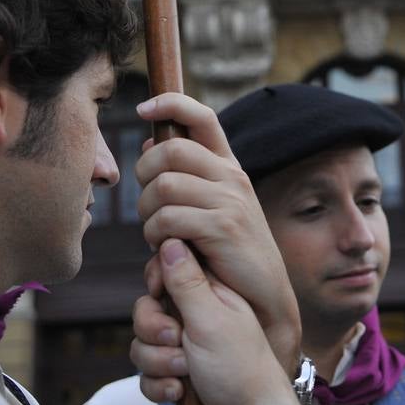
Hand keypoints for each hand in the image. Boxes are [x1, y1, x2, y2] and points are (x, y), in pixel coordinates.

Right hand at [132, 240, 306, 404]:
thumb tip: (171, 238)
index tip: (162, 296)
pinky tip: (180, 390)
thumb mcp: (212, 319)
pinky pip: (146, 372)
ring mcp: (185, 344)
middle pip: (147, 308)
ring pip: (142, 342)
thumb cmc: (240, 371)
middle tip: (178, 342)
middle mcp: (196, 314)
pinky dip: (159, 384)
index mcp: (209, 291)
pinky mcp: (177, 371)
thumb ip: (187, 280)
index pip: (167, 269)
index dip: (157, 284)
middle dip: (154, 332)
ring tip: (186, 372)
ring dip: (158, 363)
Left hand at [134, 93, 299, 372]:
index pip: (201, 116)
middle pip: (170, 150)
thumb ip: (185, 178)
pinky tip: (165, 249)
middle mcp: (231, 177)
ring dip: (147, 212)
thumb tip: (149, 144)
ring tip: (156, 233)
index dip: (170, 103)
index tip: (143, 109)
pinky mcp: (222, 228)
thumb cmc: (227, 257)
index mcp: (228, 167)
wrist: (261, 300)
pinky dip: (156, 235)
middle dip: (144, 175)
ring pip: (163, 185)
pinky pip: (169, 218)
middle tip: (147, 206)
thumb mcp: (211, 209)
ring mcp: (229, 201)